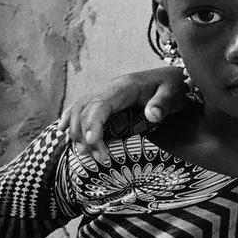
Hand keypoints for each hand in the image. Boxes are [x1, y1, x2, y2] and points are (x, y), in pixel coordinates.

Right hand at [53, 66, 190, 164]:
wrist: (176, 78)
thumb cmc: (176, 86)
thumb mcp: (175, 92)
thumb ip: (163, 103)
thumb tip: (152, 115)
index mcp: (123, 87)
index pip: (99, 105)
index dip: (92, 124)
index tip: (93, 143)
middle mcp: (109, 89)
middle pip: (84, 111)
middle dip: (86, 136)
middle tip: (101, 158)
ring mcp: (105, 95)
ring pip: (79, 110)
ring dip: (77, 131)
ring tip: (86, 154)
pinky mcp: (107, 102)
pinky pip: (82, 109)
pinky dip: (70, 119)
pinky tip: (62, 131)